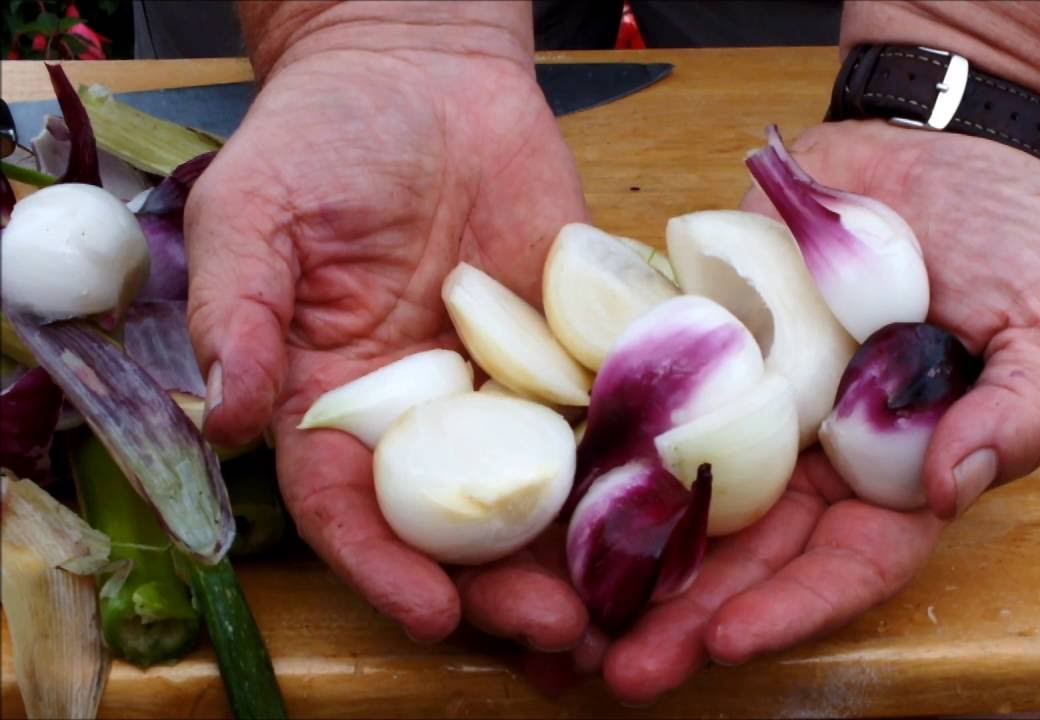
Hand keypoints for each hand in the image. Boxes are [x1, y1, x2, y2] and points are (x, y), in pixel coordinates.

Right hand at [185, 32, 590, 643]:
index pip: (350, 510)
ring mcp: (505, 389)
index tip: (430, 614)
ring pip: (541, 494)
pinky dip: (637, 471)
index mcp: (336, 403)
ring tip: (624, 613)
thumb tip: (222, 415)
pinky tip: (677, 516)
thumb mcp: (253, 214)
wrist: (426, 73)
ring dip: (578, 558)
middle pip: (459, 526)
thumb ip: (240, 314)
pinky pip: (607, 417)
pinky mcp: (575, 351)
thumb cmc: (322, 137)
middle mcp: (425, 416)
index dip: (384, 568)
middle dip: (500, 589)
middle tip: (555, 634)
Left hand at [593, 120, 1039, 701]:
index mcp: (895, 476)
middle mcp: (812, 457)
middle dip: (684, 614)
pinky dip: (598, 442)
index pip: (843, 565)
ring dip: (624, 554)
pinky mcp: (702, 343)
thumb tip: (952, 485)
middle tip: (616, 668)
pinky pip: (644, 395)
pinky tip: (546, 486)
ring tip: (563, 610)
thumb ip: (1015, 412)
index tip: (729, 642)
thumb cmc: (1013, 243)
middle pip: (745, 553)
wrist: (938, 144)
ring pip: (680, 492)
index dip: (791, 608)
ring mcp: (749, 400)